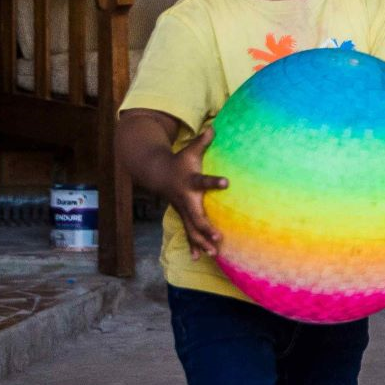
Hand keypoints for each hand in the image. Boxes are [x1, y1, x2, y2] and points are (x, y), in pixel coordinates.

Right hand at [162, 125, 228, 258]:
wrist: (157, 173)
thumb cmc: (180, 161)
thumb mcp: (190, 149)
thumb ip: (203, 140)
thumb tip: (214, 126)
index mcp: (190, 182)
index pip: (203, 181)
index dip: (214, 182)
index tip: (227, 182)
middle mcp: (186, 199)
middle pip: (195, 216)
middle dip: (206, 228)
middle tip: (218, 237)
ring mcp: (182, 210)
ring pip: (192, 229)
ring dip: (202, 242)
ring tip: (213, 254)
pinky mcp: (182, 216)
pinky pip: (188, 233)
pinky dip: (193, 246)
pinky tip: (200, 258)